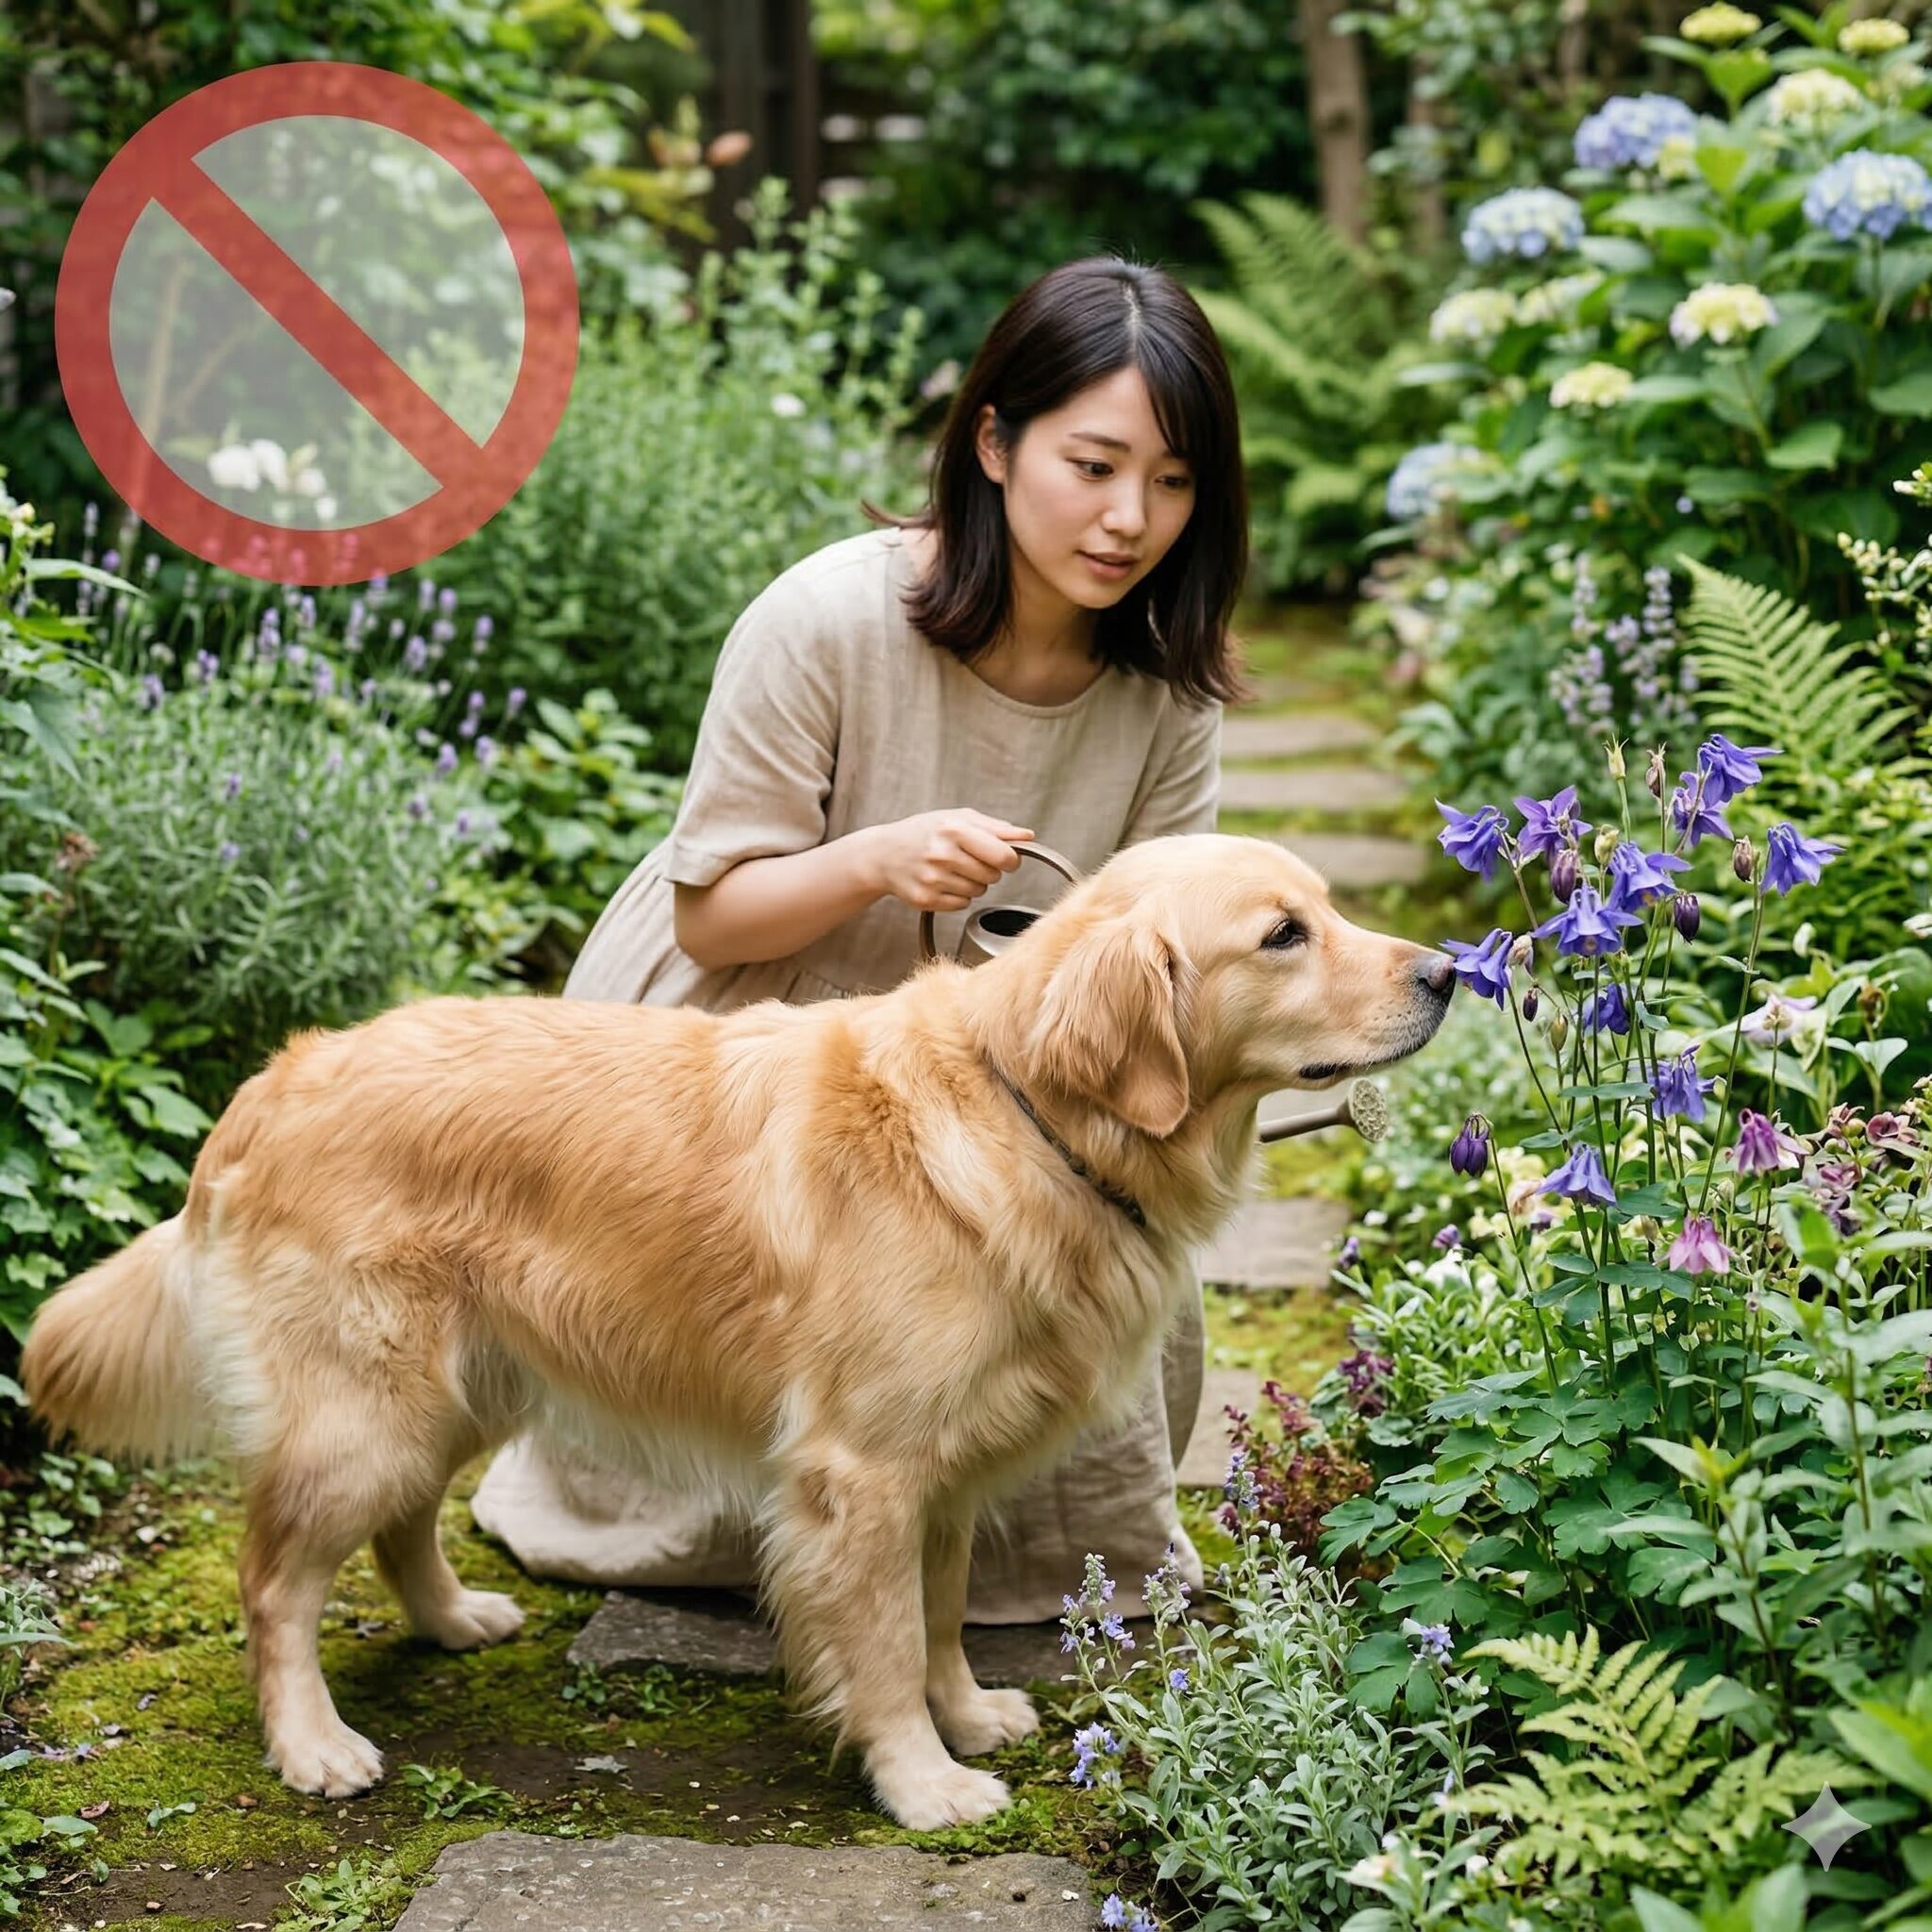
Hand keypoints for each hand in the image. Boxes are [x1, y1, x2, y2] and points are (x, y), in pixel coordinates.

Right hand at [868, 809, 1035, 913]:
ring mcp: (932, 879)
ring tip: (952, 869)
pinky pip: (962, 904)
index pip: (1003, 855)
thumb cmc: (923, 832)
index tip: (1005, 857)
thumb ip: (996, 827)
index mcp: (954, 829)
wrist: (883, 854)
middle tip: (969, 860)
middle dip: (988, 869)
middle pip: (993, 876)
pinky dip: (958, 895)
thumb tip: (1027, 836)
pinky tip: (942, 882)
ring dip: (973, 882)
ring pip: (979, 891)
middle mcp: (942, 854)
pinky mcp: (926, 899)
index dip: (1010, 859)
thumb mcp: (957, 818)